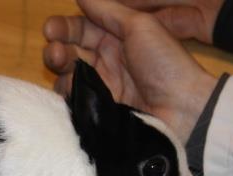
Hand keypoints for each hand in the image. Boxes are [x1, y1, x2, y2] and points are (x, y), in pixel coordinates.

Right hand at [43, 0, 216, 142]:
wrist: (181, 109)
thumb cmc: (164, 62)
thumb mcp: (140, 26)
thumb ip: (108, 10)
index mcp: (117, 38)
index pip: (81, 28)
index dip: (64, 27)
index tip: (51, 29)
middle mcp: (106, 60)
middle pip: (70, 50)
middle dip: (57, 47)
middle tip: (55, 51)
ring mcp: (101, 85)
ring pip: (68, 74)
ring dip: (60, 68)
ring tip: (62, 66)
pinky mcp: (99, 109)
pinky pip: (74, 99)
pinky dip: (65, 92)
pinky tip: (66, 87)